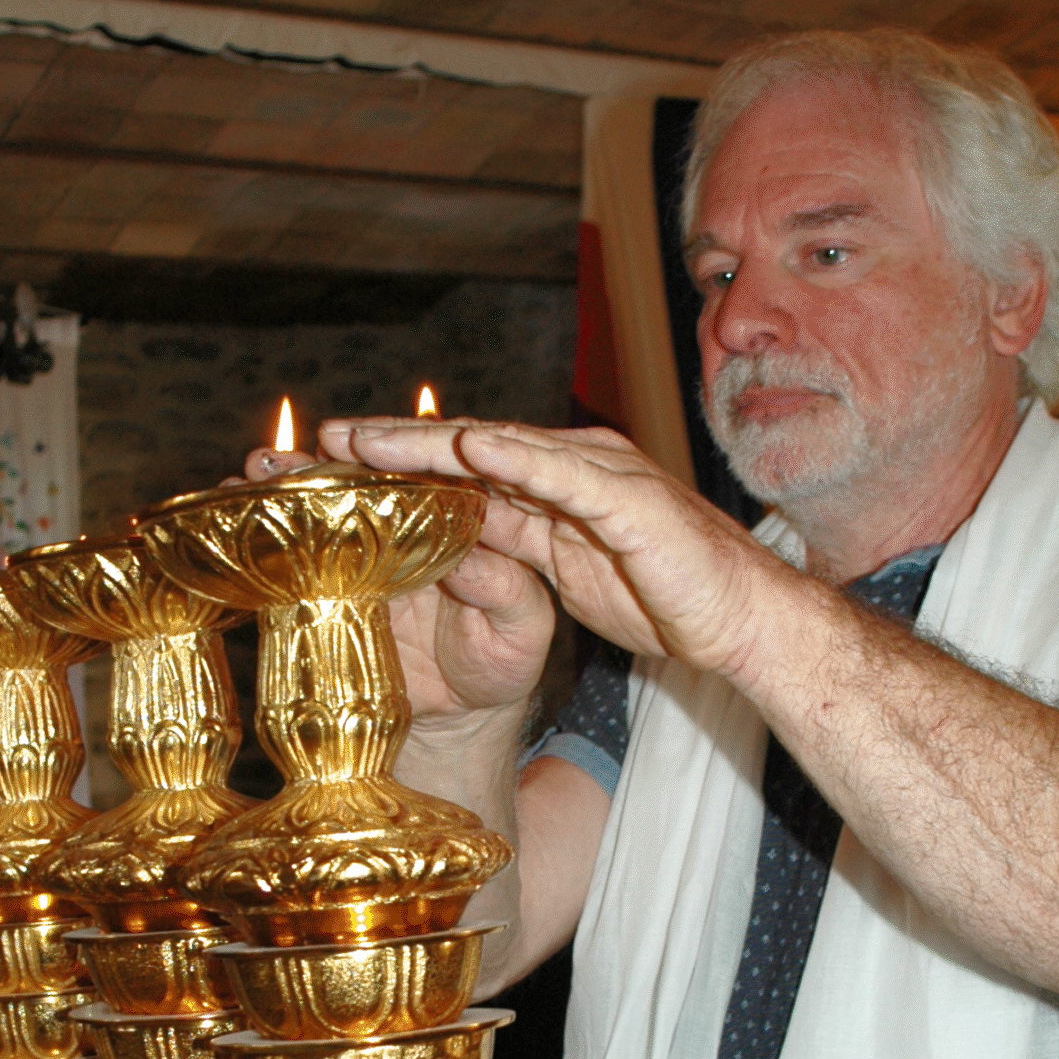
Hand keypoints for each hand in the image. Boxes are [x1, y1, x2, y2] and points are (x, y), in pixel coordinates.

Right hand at [241, 435, 553, 723]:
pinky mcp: (334, 577)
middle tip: (313, 444)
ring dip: (293, 478)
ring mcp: (370, 545)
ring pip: (332, 498)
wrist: (456, 712)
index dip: (411, 450)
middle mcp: (415, 521)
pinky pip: (298, 545)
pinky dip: (268, 524)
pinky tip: (236, 504)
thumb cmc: (499, 665)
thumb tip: (468, 559)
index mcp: (471, 519)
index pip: (443, 469)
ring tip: (260, 467)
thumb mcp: (521, 633)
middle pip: (376, 471)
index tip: (376, 444)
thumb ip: (507, 593)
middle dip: (340, 455)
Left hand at [314, 415, 783, 684]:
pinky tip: (467, 450)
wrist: (738, 619)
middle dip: (391, 444)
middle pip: (465, 448)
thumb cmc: (663, 595)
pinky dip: (514, 459)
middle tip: (320, 439)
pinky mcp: (628, 500)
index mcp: (550, 483)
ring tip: (366, 440)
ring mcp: (598, 475)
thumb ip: (514, 544)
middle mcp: (567, 465)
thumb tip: (459, 534)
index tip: (329, 466)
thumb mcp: (562, 573)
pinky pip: (561, 475)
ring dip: (430, 444)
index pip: (459, 468)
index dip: (395, 465)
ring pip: (500, 450)